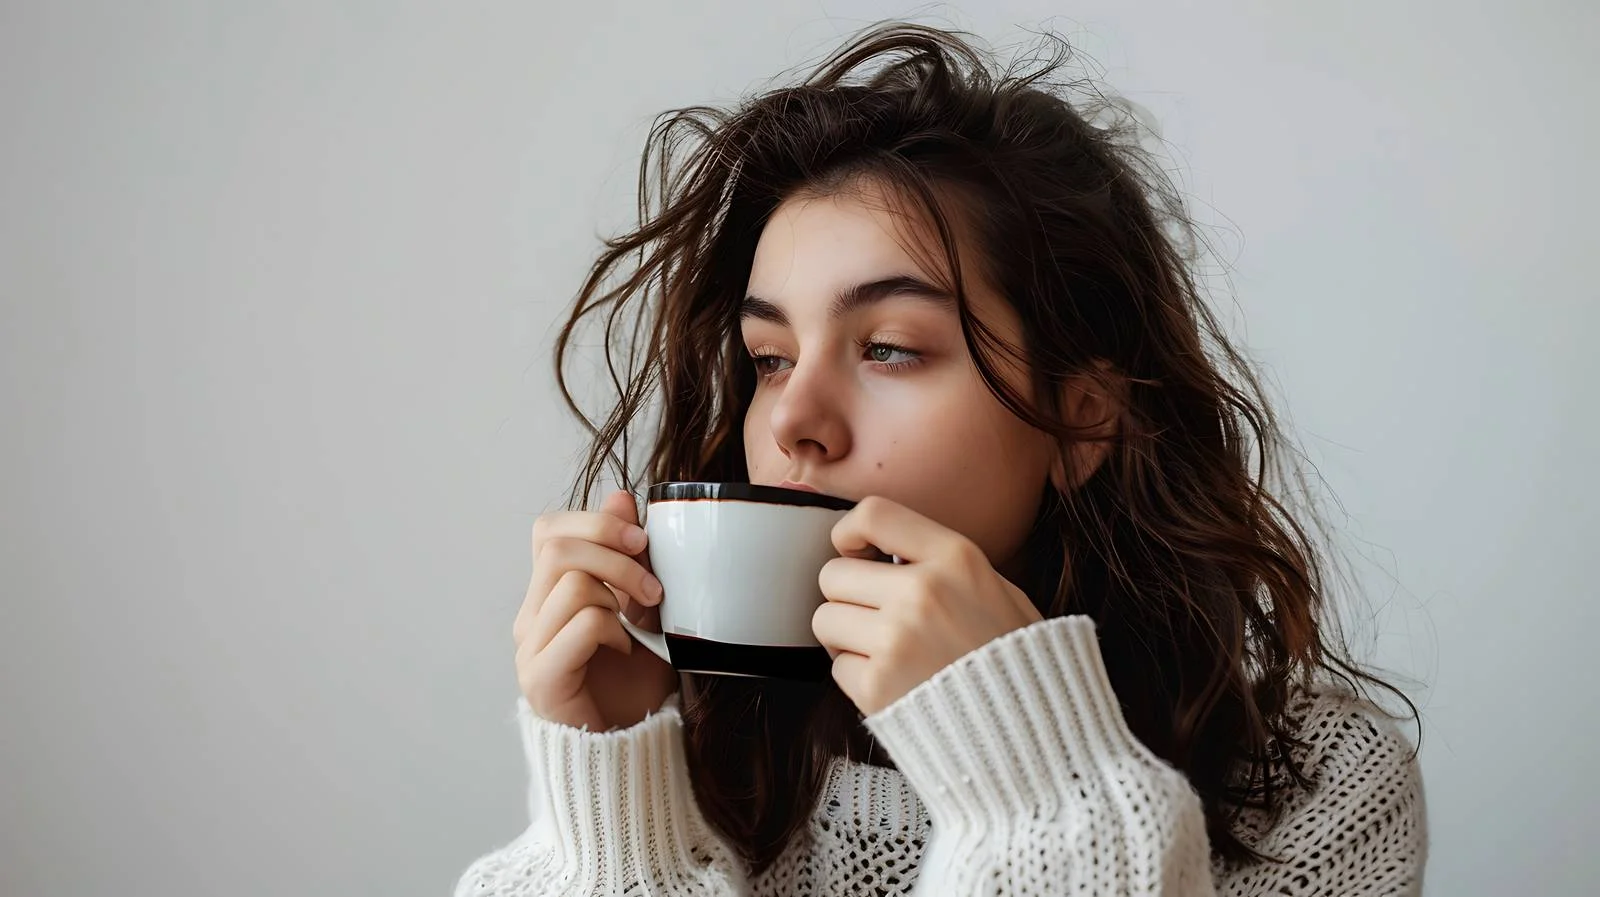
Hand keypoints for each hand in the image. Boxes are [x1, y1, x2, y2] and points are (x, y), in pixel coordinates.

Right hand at [514, 489, 677, 731]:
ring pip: (572, 582)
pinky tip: (626, 651)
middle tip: (654, 584)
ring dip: (622, 594)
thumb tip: (622, 495)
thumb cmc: (633, 681)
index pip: (548, 529)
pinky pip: (581, 625)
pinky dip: (614, 631)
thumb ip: (628, 557)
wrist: (627, 748)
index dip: (595, 520)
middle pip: (557, 545)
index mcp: (547, 594)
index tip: (642, 539)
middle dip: (616, 553)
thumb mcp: (642, 607)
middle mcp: (529, 617)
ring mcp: (530, 647)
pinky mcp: (542, 677)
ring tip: (641, 623)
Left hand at [811, 496, 1043, 715]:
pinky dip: (858, 677)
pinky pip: (837, 667)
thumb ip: (940, 563)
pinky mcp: (877, 687)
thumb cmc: (1013, 657)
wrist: (1032, 730)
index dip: (850, 532)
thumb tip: (878, 549)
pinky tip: (894, 682)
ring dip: (846, 636)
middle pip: (834, 574)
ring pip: (825, 619)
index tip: (855, 554)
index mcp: (955, 559)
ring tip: (884, 651)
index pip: (873, 514)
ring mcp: (897, 640)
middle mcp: (923, 592)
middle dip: (847, 596)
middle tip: (876, 617)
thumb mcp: (996, 588)